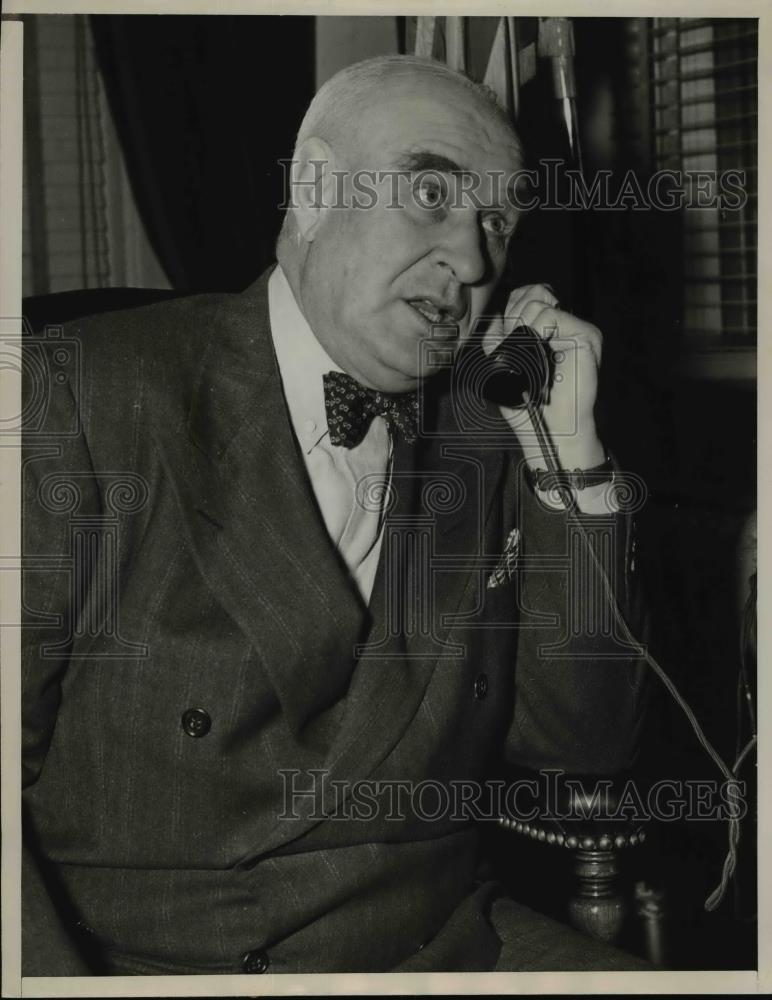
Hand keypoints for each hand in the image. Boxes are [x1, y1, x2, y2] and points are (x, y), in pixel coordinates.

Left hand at [482, 283, 605, 471]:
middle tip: (517, 349)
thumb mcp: (502, 365)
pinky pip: (551, 316)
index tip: (506, 336)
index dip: (509, 310)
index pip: (525, 295)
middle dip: (513, 318)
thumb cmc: (528, 406)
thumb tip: (493, 314)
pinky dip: (538, 332)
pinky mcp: (586, 336)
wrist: (549, 431)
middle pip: (532, 291)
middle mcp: (564, 325)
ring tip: (528, 355)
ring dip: (523, 328)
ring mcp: (577, 329)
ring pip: (539, 303)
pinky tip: (539, 353)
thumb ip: (495, 339)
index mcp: (547, 330)